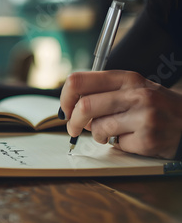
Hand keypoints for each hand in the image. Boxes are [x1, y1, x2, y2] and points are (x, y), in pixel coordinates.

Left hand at [60, 70, 181, 158]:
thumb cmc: (156, 106)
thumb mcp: (133, 89)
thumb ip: (103, 93)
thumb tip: (71, 107)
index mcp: (127, 78)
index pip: (80, 80)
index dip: (65, 97)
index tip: (66, 108)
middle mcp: (136, 94)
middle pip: (84, 106)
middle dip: (73, 122)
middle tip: (73, 129)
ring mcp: (144, 116)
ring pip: (97, 127)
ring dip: (97, 135)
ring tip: (110, 133)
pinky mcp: (147, 138)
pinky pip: (116, 144)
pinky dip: (117, 144)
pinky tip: (131, 138)